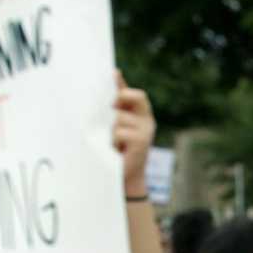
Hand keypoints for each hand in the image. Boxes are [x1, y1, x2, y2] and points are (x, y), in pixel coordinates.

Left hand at [113, 71, 155, 190]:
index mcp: (142, 114)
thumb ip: (116, 104)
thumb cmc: (118, 148)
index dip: (123, 87)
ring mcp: (146, 131)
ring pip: (119, 116)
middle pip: (126, 100)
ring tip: (109, 140)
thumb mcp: (116, 124)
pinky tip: (114, 148)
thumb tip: (113, 76)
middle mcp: (147, 121)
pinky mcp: (141, 142)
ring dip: (108, 127)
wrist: (125, 176)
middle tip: (104, 113)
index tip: (112, 77)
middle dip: (112, 105)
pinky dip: (112, 139)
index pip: (137, 95)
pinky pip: (119, 131)